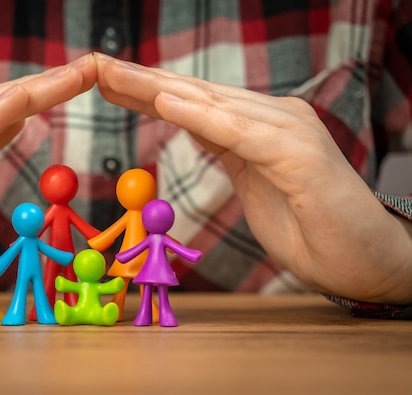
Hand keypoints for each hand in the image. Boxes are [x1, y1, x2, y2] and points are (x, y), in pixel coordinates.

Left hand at [95, 54, 411, 303]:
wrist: (366, 260)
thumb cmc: (311, 228)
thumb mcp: (254, 183)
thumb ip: (229, 150)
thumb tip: (195, 125)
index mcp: (259, 127)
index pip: (193, 102)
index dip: (147, 92)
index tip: (106, 83)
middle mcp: (273, 119)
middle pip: (195, 94)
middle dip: (142, 82)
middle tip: (96, 66)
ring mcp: (288, 132)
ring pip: (212, 104)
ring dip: (158, 90)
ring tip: (115, 76)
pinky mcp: (299, 156)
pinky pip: (240, 133)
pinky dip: (201, 117)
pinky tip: (165, 102)